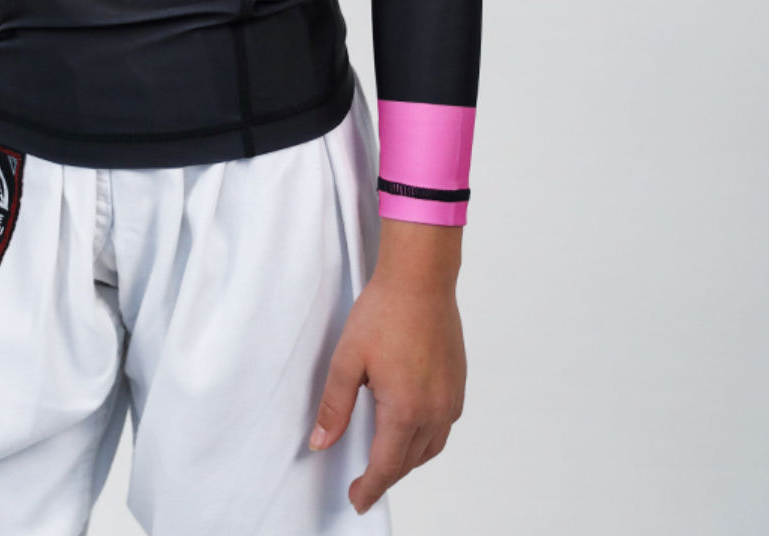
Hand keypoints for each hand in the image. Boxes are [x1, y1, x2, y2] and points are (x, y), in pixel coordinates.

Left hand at [307, 231, 465, 514]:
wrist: (421, 278)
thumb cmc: (385, 311)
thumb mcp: (348, 359)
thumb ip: (333, 407)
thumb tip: (320, 442)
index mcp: (405, 409)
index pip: (386, 466)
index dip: (369, 488)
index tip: (357, 500)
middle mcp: (434, 410)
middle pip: (409, 461)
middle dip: (386, 476)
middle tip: (364, 483)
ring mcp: (450, 398)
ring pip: (430, 447)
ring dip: (408, 459)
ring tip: (385, 459)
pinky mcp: (458, 383)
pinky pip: (444, 426)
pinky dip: (426, 438)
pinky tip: (411, 427)